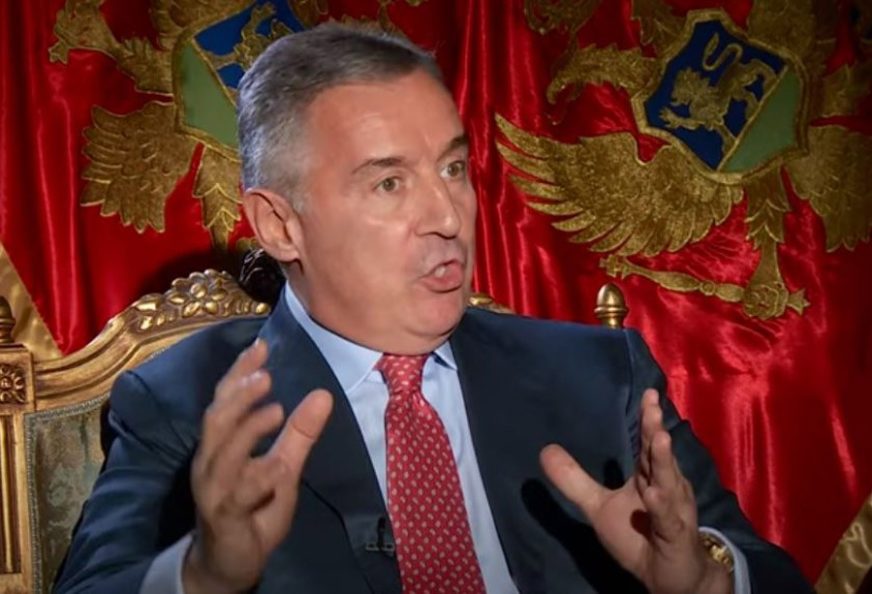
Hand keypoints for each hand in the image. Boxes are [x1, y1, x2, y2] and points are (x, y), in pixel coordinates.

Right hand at [183, 339, 332, 593]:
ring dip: (248, 429)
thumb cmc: (253, 508)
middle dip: (239, 394)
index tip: (261, 346)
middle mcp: (211, 461)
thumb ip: (299, 434)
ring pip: (223, 453)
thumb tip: (323, 394)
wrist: (229, 563)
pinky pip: (237, 495)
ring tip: (276, 409)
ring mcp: (213, 489)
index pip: (226, 400)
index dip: (240, 372)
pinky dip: (257, 479)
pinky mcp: (223, 517)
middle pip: (217, 419)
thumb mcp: (283, 467)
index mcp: (222, 444)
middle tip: (266, 374)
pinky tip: (277, 468)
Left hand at [540, 389, 730, 593]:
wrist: (670, 578)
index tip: (649, 394)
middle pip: (660, 456)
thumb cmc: (638, 538)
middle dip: (656, 431)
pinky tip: (653, 493)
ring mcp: (675, 511)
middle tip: (653, 405)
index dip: (648, 421)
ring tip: (660, 437)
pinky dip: (662, 506)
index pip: (648, 446)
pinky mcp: (677, 537)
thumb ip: (574, 480)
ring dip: (665, 461)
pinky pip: (669, 520)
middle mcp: (666, 488)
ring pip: (669, 483)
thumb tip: (544, 450)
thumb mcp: (598, 507)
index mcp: (649, 478)